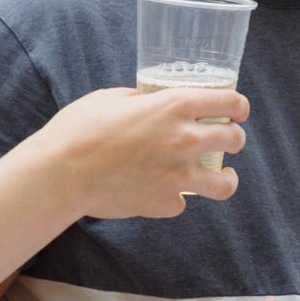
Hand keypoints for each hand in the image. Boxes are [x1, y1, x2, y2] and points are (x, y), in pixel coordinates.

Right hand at [39, 85, 246, 219]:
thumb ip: (142, 99)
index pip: (231, 102)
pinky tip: (164, 190)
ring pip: (226, 183)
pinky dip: (176, 197)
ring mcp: (178, 176)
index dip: (238, 105)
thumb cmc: (80, 128)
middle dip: (233, 138)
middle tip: (224, 139)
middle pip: (235, 139)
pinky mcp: (164, 203)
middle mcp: (185, 140)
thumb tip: (150, 101)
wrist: (61, 173)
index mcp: (175, 106)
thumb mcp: (112, 97)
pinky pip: (183, 202)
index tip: (236, 110)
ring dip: (225, 177)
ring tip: (220, 175)